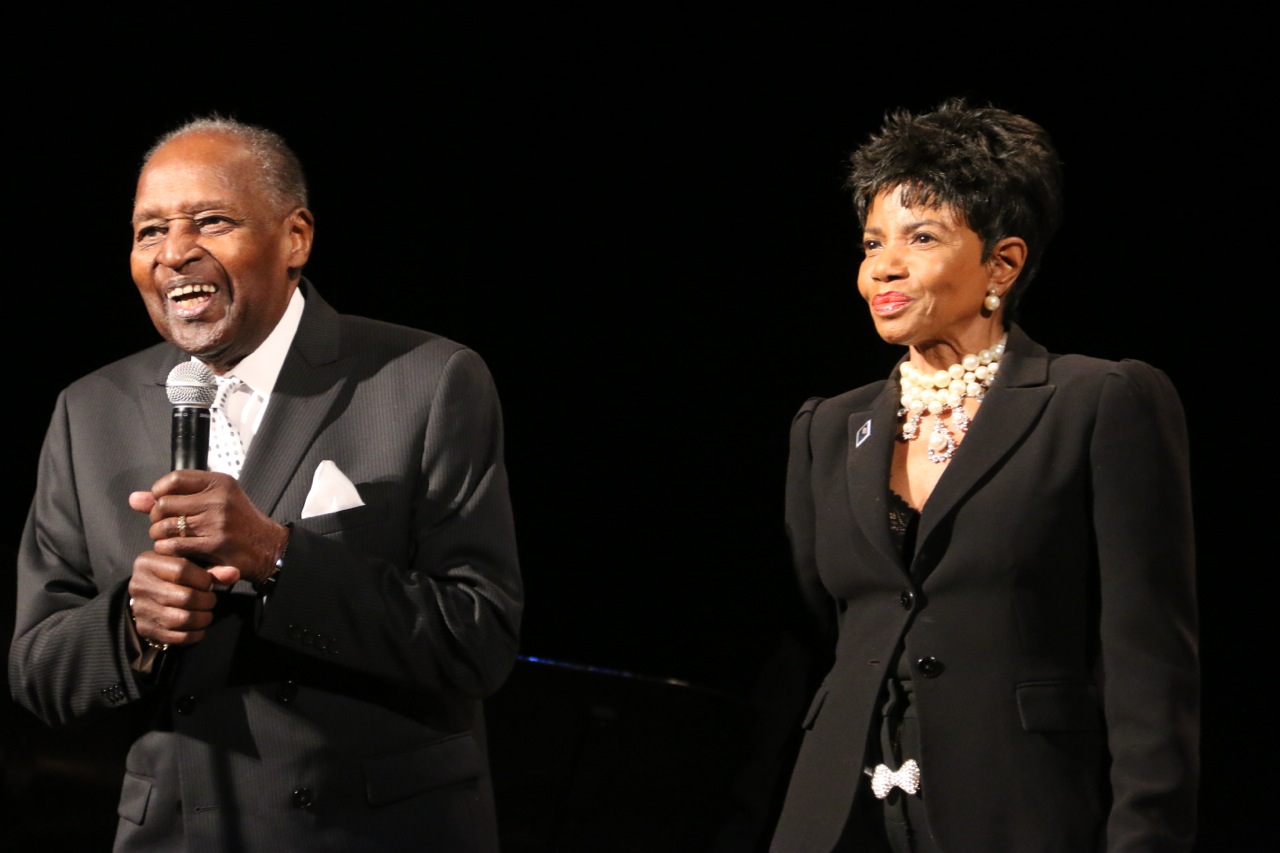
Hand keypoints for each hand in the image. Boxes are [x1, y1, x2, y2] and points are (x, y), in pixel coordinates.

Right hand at [127, 551, 239, 646]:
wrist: (147, 593)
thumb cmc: (173, 575)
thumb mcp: (188, 564)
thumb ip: (212, 568)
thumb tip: (234, 574)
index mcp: (148, 563)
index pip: (181, 570)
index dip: (203, 579)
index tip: (208, 583)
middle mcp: (139, 585)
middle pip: (185, 597)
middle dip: (206, 600)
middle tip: (210, 599)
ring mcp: (140, 609)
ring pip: (182, 619)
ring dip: (203, 618)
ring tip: (207, 613)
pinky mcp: (145, 629)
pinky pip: (177, 637)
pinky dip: (195, 634)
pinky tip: (199, 627)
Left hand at [130, 470, 288, 585]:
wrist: (269, 547)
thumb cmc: (240, 523)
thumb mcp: (216, 501)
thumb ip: (175, 497)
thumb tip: (134, 498)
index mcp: (220, 482)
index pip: (174, 479)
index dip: (158, 492)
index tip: (162, 503)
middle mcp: (218, 499)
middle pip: (164, 505)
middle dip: (157, 518)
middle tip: (166, 526)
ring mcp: (217, 522)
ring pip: (165, 527)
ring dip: (161, 537)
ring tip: (170, 539)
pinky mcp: (214, 545)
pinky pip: (173, 546)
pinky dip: (167, 550)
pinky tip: (176, 550)